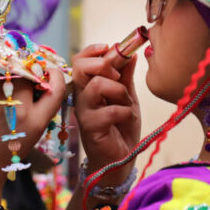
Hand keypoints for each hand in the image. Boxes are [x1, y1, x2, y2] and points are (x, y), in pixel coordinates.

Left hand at [0, 68, 65, 195]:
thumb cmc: (1, 158)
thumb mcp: (29, 137)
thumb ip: (35, 112)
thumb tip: (34, 85)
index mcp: (37, 122)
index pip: (55, 89)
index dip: (54, 75)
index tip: (48, 70)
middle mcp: (19, 112)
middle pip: (25, 78)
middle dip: (19, 80)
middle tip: (11, 90)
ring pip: (0, 77)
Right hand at [72, 44, 141, 180]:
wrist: (121, 160)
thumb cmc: (121, 129)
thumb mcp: (127, 98)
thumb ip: (126, 77)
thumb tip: (130, 55)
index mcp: (88, 87)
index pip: (80, 60)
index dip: (93, 50)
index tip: (111, 49)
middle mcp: (82, 97)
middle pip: (80, 67)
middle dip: (104, 64)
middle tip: (118, 77)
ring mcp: (84, 112)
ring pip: (97, 85)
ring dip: (119, 91)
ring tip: (126, 103)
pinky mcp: (91, 128)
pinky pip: (110, 110)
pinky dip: (126, 112)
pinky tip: (127, 119)